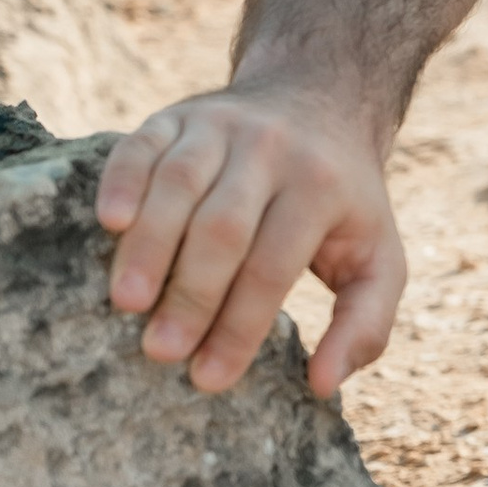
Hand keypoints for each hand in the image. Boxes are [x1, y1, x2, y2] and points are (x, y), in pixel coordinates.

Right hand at [94, 83, 406, 399]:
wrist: (320, 102)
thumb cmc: (343, 202)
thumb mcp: (377, 257)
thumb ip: (365, 324)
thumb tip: (324, 384)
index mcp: (321, 187)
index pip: (273, 266)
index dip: (240, 326)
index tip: (208, 378)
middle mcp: (271, 149)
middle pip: (223, 227)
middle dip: (191, 294)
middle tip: (160, 351)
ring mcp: (220, 125)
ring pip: (177, 184)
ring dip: (149, 246)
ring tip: (127, 303)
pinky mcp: (176, 115)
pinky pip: (141, 146)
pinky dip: (121, 181)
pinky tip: (110, 223)